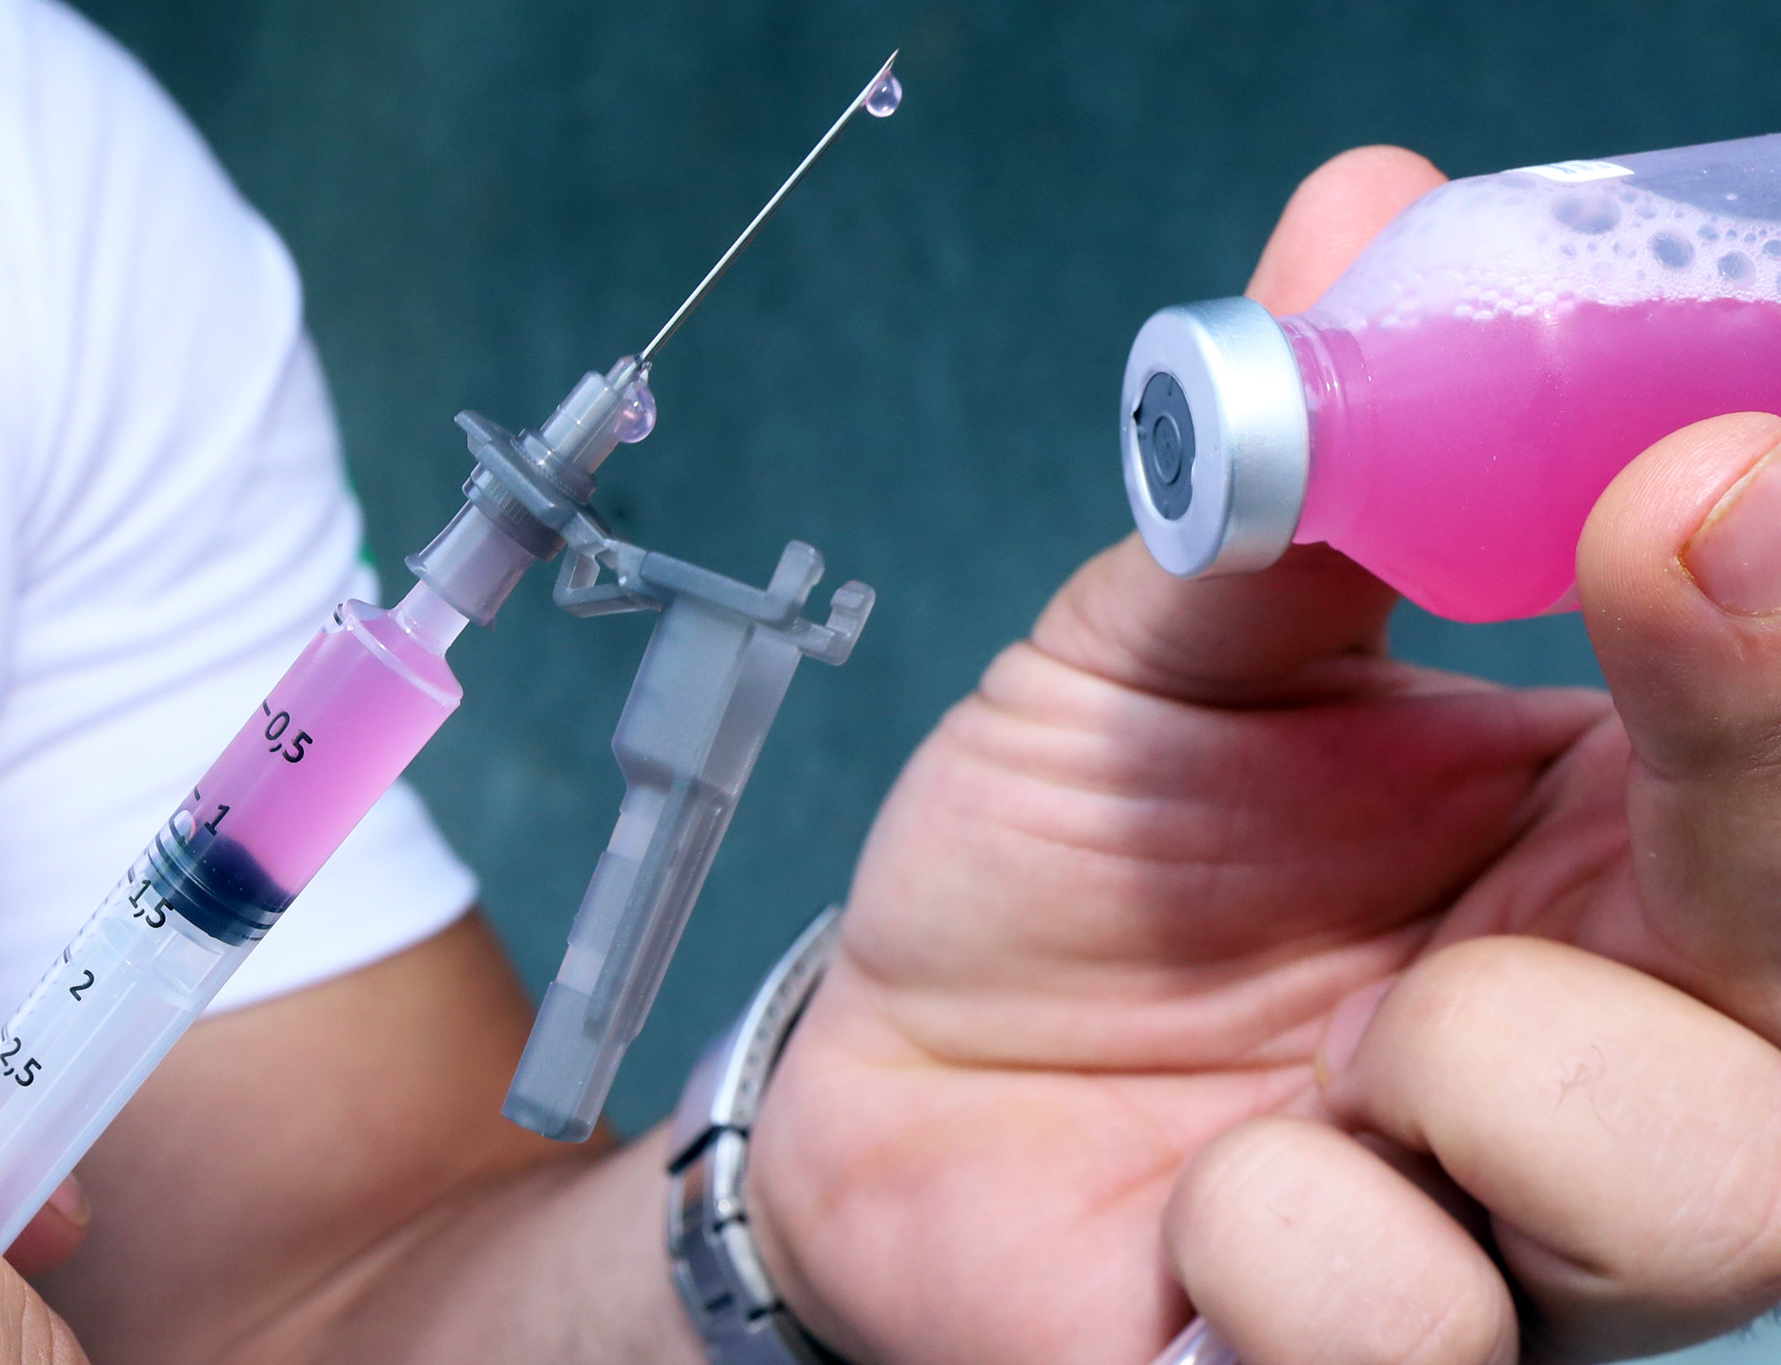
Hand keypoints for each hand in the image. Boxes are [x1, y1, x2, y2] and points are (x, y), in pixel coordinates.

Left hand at [749, 145, 1780, 1364]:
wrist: (889, 1082)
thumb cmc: (1062, 873)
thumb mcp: (1157, 658)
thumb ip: (1286, 476)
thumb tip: (1371, 211)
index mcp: (1606, 862)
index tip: (1713, 455)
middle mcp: (1620, 1056)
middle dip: (1767, 756)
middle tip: (1658, 549)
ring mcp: (1518, 1245)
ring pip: (1692, 1180)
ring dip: (1480, 1061)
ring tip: (1318, 1050)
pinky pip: (1413, 1328)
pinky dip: (1281, 1239)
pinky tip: (1195, 1206)